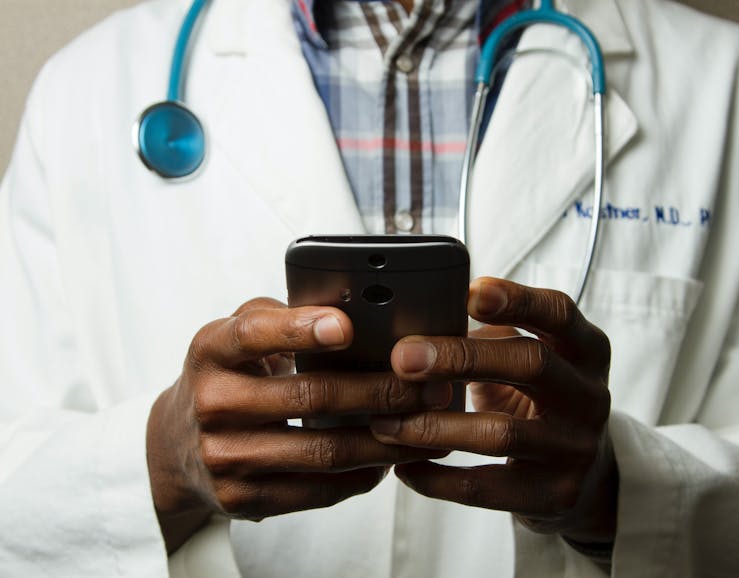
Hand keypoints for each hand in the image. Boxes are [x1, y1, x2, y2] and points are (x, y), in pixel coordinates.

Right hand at [147, 298, 448, 551]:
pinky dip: (361, 475)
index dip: (300, 329)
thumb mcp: (235, 335)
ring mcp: (225, 457)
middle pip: (309, 397)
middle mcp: (213, 403)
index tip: (347, 326)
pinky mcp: (241, 499)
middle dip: (380, 391)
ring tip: (427, 426)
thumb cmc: (224, 376)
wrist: (174, 445)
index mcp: (211, 350)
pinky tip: (390, 458)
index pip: (254, 334)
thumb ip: (281, 317)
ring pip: (323, 452)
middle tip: (429, 386)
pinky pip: (316, 490)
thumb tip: (352, 310)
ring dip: (385, 440)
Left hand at [370, 278, 616, 544]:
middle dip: (460, 358)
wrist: (585, 474)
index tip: (469, 292)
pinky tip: (404, 466)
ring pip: (502, 433)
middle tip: (403, 358)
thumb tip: (417, 321)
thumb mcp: (530, 358)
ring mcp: (576, 448)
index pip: (558, 313)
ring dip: (434, 426)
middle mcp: (589, 395)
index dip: (516, 299)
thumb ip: (490, 336)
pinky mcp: (555, 495)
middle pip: (531, 363)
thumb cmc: (539, 399)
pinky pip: (486, 488)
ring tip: (385, 422)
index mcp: (584, 349)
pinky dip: (437, 478)